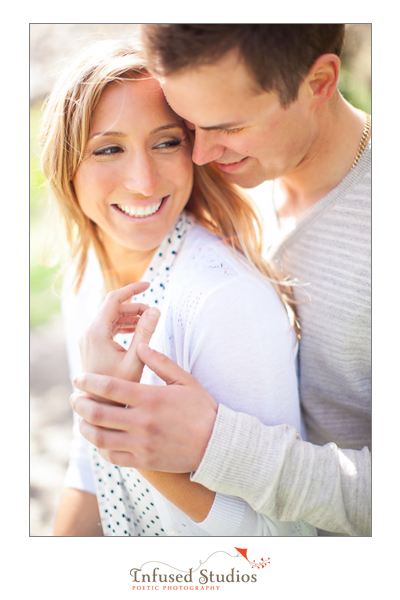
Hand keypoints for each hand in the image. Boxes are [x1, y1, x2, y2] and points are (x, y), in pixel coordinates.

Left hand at [70, 344, 217, 471]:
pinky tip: (99, 439)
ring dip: (85, 426)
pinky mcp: (144, 460)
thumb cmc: (201, 408)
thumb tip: (141, 346)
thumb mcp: (185, 380)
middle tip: (74, 398)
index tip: (78, 378)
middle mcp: (142, 422)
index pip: (109, 387)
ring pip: (100, 437)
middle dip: (80, 403)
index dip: (88, 381)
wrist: (217, 444)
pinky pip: (112, 456)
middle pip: (98, 412)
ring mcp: (141, 443)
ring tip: (82, 419)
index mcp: (150, 398)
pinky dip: (100, 447)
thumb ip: (161, 362)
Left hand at [79, 282, 159, 383]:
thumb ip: (145, 333)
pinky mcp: (92, 346)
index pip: (114, 299)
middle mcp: (89, 333)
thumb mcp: (136, 359)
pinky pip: (108, 327)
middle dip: (134, 306)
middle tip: (154, 314)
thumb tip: (155, 310)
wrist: (101, 407)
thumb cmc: (119, 388)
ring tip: (148, 322)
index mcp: (96, 333)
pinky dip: (123, 325)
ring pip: (110, 317)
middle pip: (112, 308)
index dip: (132, 289)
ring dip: (130, 316)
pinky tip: (137, 331)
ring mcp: (88, 340)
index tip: (148, 284)